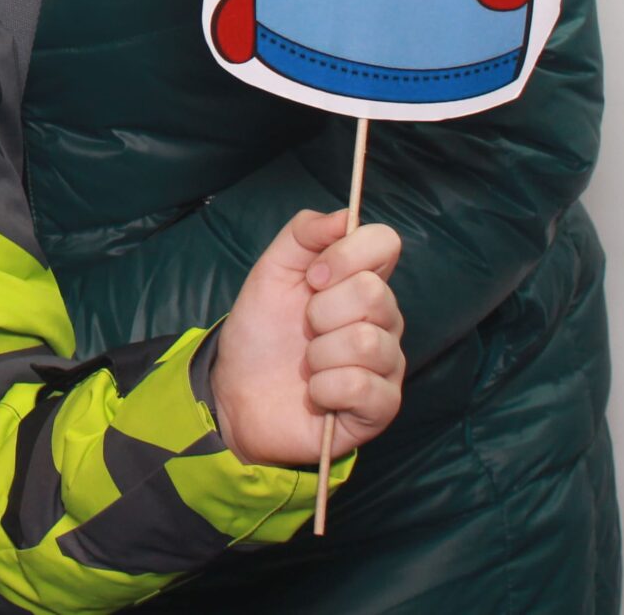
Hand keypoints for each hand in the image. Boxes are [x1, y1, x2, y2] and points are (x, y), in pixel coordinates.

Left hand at [210, 209, 404, 467]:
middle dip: (321, 311)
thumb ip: (304, 233)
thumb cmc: (262, 332)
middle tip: (305, 327)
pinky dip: (324, 388)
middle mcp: (384, 321)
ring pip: (366, 343)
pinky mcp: (380, 408)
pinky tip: (316, 393)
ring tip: (308, 363)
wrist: (237, 392)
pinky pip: (360, 387)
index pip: (386, 242)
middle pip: (374, 293)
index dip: (346, 254)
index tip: (313, 276)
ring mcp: (386, 365)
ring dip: (319, 354)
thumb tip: (346, 215)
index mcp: (363, 282)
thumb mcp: (272, 271)